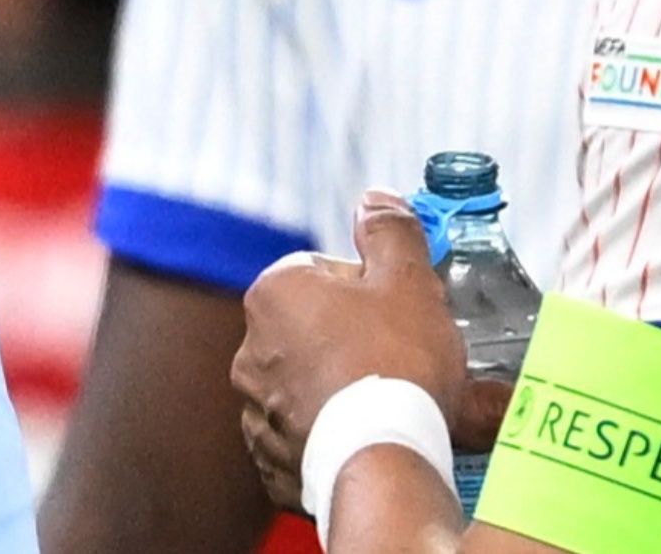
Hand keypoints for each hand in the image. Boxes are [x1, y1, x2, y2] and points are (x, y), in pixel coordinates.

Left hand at [231, 192, 472, 510]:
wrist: (382, 459)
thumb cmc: (394, 367)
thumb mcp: (408, 280)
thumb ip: (390, 231)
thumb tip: (376, 201)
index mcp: (275, 294)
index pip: (321, 271)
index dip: (369, 288)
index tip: (398, 309)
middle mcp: (251, 350)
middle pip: (314, 329)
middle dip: (355, 339)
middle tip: (401, 358)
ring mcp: (257, 410)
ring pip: (308, 385)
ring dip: (341, 389)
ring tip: (389, 404)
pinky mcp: (272, 460)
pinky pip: (305, 435)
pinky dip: (332, 434)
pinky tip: (367, 436)